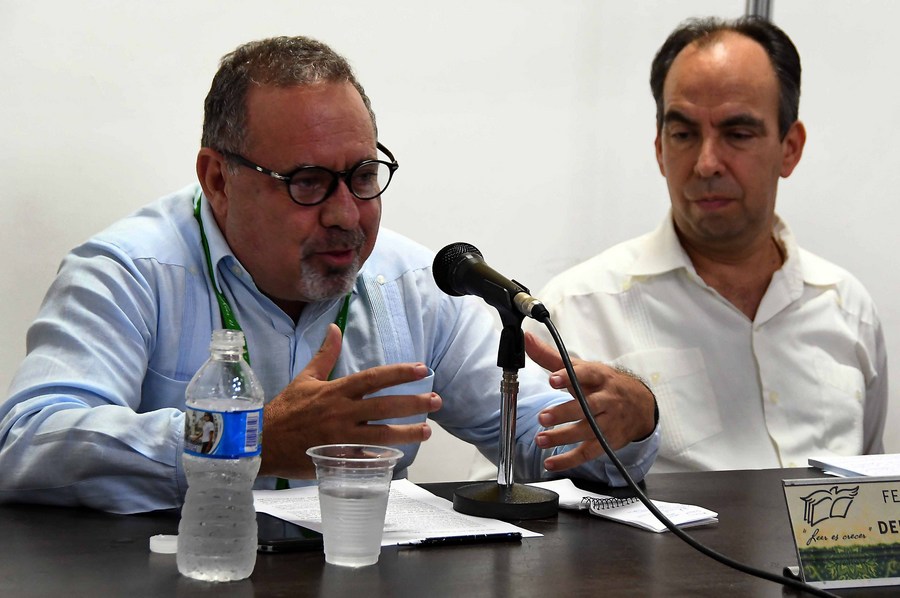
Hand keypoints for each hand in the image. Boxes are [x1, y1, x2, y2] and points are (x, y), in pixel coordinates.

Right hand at [259, 324, 441, 477]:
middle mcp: (341, 413)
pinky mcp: (336, 458)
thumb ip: (324, 354)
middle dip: (413, 403)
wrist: (261, 442)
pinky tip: (398, 457)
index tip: (422, 370)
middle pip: (384, 406)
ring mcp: (340, 437)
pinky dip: (381, 458)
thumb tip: (334, 328)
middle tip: (436, 401)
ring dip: (406, 432)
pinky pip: (363, 459)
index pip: (374, 378)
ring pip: (380, 434)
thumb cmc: (285, 410)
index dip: (399, 373)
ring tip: (426, 430)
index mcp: (336, 391)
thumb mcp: (305, 379)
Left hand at [524, 331, 655, 472]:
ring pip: (587, 431)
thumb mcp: (580, 368)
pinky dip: (568, 460)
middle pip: (587, 407)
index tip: (553, 379)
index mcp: (599, 378)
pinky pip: (588, 452)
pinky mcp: (607, 442)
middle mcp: (606, 400)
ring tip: (541, 440)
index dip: (569, 377)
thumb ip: (551, 356)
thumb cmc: (602, 384)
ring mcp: (608, 422)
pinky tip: (550, 462)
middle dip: (564, 412)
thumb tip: (526, 339)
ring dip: (562, 436)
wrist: (639, 405)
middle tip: (543, 416)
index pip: (586, 375)